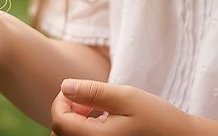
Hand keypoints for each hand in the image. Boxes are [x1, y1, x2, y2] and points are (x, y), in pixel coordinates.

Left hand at [49, 79, 187, 135]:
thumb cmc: (158, 119)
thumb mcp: (127, 98)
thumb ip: (93, 92)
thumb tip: (64, 86)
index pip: (58, 121)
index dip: (61, 100)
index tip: (79, 90)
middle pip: (60, 133)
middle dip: (67, 112)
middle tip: (90, 102)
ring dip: (75, 123)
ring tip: (98, 111)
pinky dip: (86, 131)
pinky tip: (105, 122)